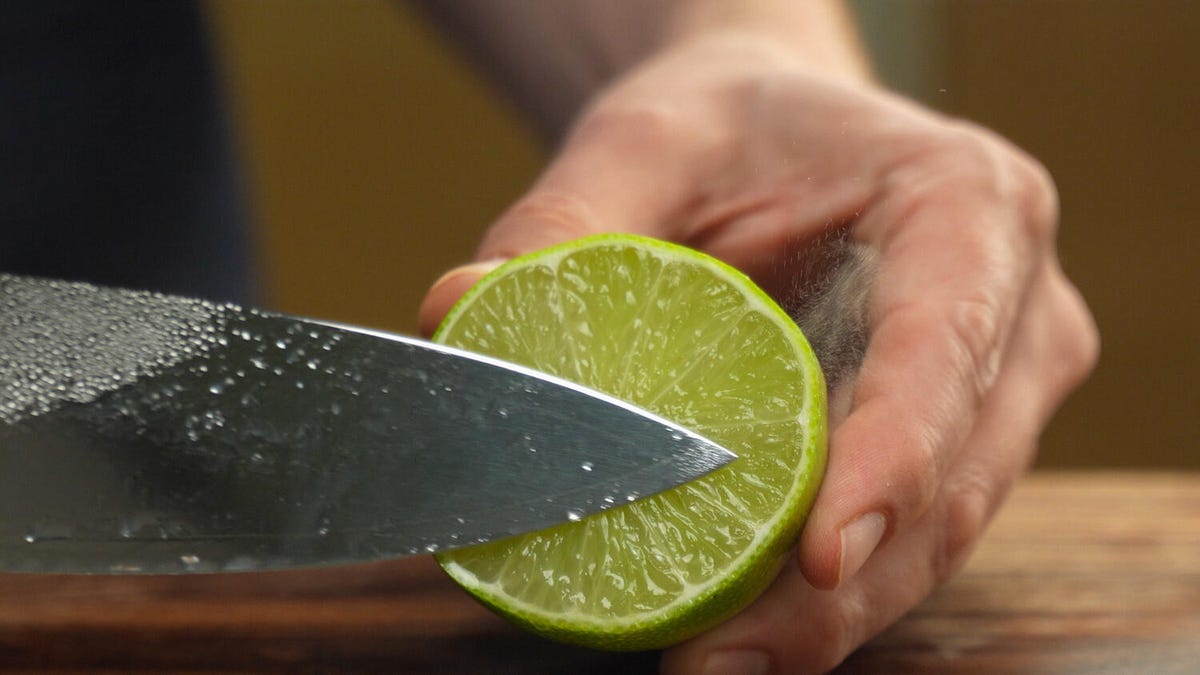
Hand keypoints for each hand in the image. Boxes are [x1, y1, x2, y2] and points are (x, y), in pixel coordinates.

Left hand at [419, 33, 1097, 673]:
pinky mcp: (954, 441)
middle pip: (955, 476)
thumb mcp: (646, 139)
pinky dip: (824, 597)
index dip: (895, 458)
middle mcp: (1012, 306)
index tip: (819, 556)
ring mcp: (994, 388)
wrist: (775, 137)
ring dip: (829, 617)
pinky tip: (736, 629)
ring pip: (941, 533)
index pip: (946, 345)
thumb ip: (564, 217)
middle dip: (842, 590)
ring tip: (712, 662)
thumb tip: (457, 307)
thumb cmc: (730, 126)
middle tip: (716, 659)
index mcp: (967, 203)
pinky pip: (905, 537)